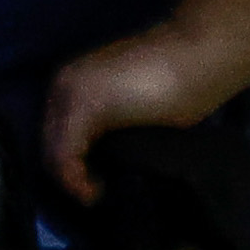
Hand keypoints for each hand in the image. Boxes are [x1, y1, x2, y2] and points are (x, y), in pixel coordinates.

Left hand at [43, 27, 234, 202]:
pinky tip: (97, 192)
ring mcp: (70, 92)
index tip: (98, 183)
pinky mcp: (83, 106)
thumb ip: (118, 125)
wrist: (200, 54)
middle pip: (49, 143)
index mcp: (76, 81)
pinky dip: (76, 181)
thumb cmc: (186, 81)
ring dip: (72, 181)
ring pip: (52, 151)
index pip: (57, 132)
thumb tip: (114, 160)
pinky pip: (64, 155)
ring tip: (97, 194)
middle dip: (69, 175)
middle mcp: (64, 84)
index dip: (72, 164)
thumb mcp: (142, 110)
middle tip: (97, 194)